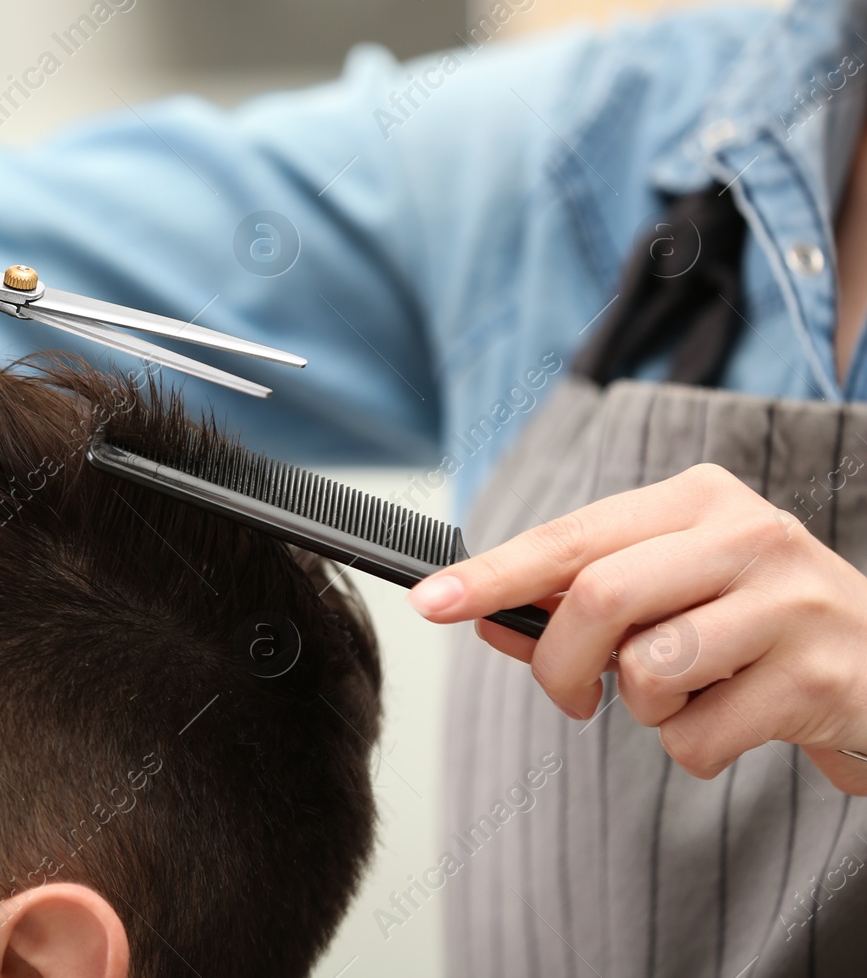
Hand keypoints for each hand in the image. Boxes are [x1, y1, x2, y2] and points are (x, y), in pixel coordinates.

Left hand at [407, 463, 866, 793]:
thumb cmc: (757, 623)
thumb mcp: (676, 587)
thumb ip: (585, 597)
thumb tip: (483, 614)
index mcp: (698, 499)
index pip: (571, 535)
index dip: (494, 572)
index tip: (430, 600)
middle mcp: (748, 534)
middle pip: (599, 598)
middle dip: (560, 663)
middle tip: (572, 697)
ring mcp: (790, 603)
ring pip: (648, 671)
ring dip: (641, 709)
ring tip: (687, 695)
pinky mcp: (819, 679)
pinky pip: (698, 737)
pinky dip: (691, 749)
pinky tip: (737, 720)